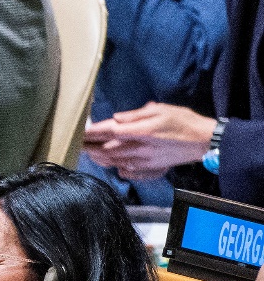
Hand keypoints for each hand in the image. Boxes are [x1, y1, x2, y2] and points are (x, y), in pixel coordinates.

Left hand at [82, 103, 214, 179]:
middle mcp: (138, 149)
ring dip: (98, 157)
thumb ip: (136, 115)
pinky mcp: (147, 169)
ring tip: (88, 152)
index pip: (109, 132)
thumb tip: (116, 118)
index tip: (80, 131)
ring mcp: (142, 162)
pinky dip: (113, 166)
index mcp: (141, 132)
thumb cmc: (183, 122)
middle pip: (106, 150)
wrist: (202, 141)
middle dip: (90, 146)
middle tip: (78, 143)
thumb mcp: (161, 110)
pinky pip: (124, 171)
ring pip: (112, 162)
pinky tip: (108, 162)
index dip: (92, 132)